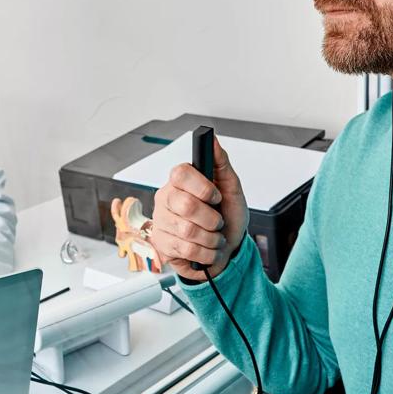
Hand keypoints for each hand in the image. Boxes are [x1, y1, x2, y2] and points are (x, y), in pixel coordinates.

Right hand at [150, 137, 248, 281]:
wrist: (228, 248)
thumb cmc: (228, 216)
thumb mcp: (231, 188)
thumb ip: (221, 163)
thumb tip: (214, 140)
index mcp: (180, 181)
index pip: (180, 173)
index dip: (202, 187)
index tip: (217, 197)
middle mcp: (166, 199)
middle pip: (186, 205)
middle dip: (212, 219)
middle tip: (218, 222)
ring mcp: (161, 221)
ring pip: (188, 231)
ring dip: (211, 239)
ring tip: (214, 238)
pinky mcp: (161, 244)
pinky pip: (185, 249)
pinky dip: (205, 253)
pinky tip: (206, 250)